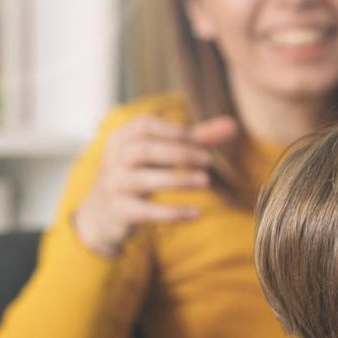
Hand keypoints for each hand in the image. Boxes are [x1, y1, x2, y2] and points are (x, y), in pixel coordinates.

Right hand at [72, 115, 237, 257]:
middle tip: (209, 161)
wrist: (103, 213)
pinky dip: (172, 212)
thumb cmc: (141, 174)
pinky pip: (146, 211)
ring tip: (206, 181)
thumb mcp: (161, 155)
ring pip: (143, 178)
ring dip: (177, 179)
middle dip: (178, 153)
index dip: (170, 130)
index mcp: (122, 138)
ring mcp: (114, 185)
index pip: (143, 125)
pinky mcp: (120, 211)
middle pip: (144, 149)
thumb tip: (233, 124)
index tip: (196, 139)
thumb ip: (196, 139)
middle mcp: (114, 159)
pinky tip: (197, 213)